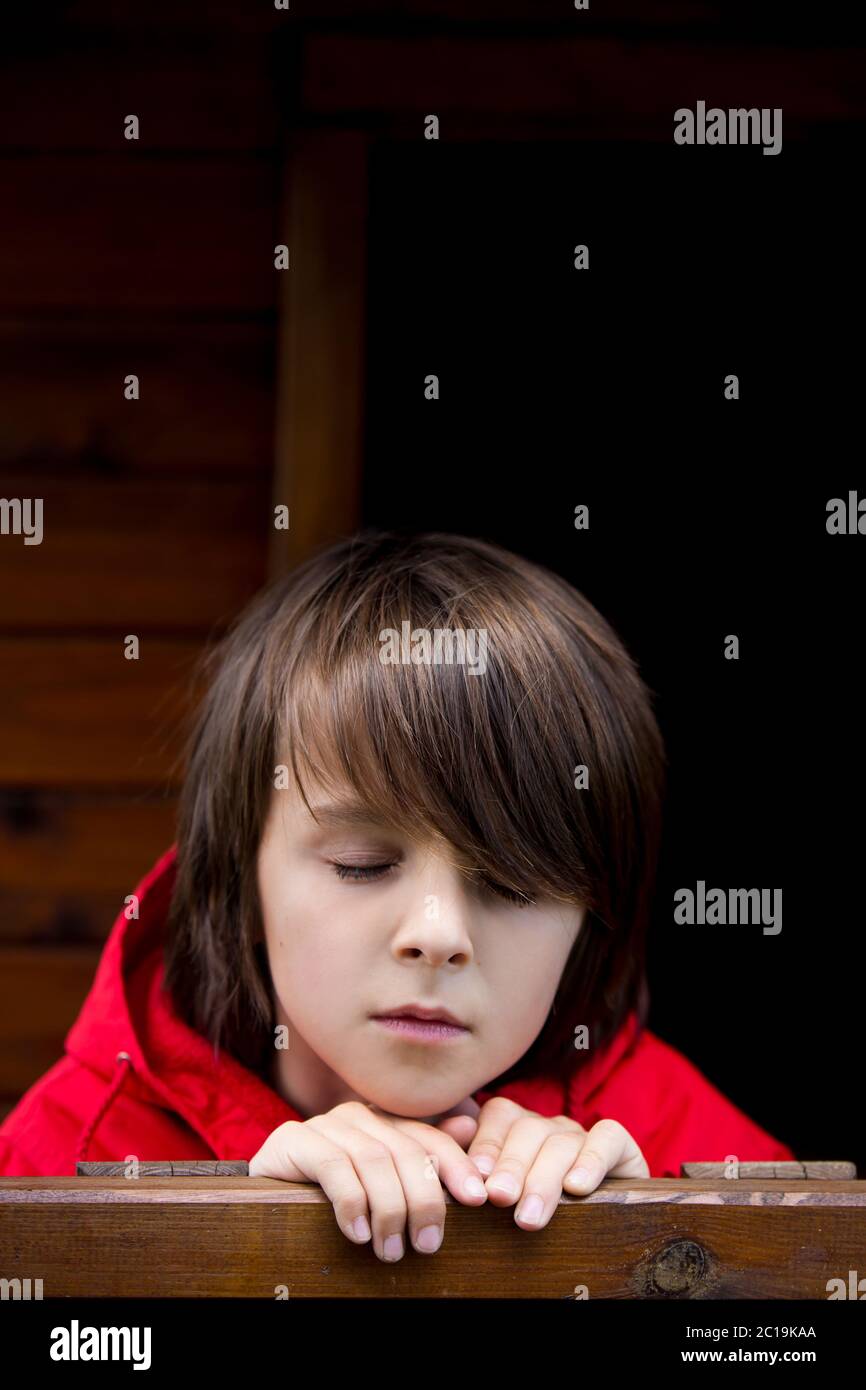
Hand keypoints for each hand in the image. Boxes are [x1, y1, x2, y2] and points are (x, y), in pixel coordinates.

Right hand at [248, 1100, 488, 1262]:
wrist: (263, 1201)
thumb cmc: (332, 1201)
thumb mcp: (382, 1189)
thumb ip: (421, 1160)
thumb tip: (467, 1128)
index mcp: (383, 1124)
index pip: (427, 1139)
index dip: (455, 1166)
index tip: (477, 1200)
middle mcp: (357, 1117)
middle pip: (404, 1152)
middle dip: (423, 1200)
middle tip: (427, 1245)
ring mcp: (324, 1124)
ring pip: (373, 1160)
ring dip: (388, 1210)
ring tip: (390, 1251)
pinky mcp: (293, 1139)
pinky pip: (333, 1165)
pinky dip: (351, 1202)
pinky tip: (358, 1233)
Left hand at [438, 1096, 648, 1229]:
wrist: (605, 1228)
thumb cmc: (538, 1214)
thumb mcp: (504, 1196)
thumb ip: (472, 1170)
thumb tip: (444, 1145)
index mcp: (517, 1131)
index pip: (498, 1116)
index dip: (486, 1144)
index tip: (477, 1178)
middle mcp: (548, 1127)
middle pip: (527, 1129)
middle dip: (511, 1166)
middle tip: (500, 1199)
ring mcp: (582, 1134)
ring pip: (561, 1141)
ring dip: (543, 1179)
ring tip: (529, 1217)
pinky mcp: (619, 1145)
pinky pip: (607, 1137)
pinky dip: (591, 1161)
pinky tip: (577, 1188)